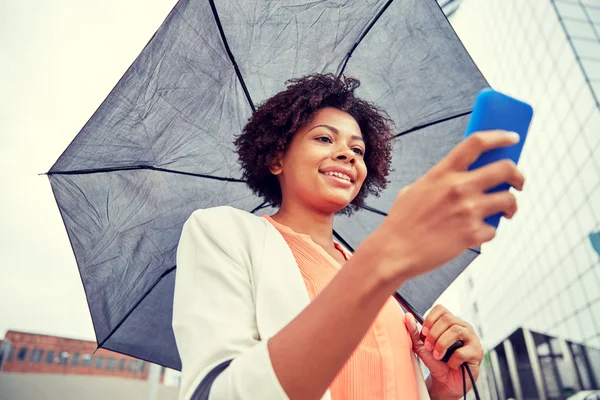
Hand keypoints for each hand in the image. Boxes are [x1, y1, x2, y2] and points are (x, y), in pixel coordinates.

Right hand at [370, 130, 524, 281]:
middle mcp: (458, 187)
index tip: (513, 138)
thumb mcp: (416, 190)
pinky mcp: (472, 234)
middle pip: (505, 169)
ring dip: (511, 206)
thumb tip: (462, 177)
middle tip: (519, 183)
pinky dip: (488, 232)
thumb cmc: (402, 222)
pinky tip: (475, 235)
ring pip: (508, 200)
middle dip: (519, 175)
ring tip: (506, 212)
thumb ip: (440, 181)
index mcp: (442, 173)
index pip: (477, 143)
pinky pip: (493, 229)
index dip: (500, 136)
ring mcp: (468, 211)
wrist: (394, 252)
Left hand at [404, 305, 483, 398]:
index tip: (423, 333)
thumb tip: (407, 316)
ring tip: (437, 356)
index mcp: (450, 322)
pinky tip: (451, 364)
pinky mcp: (477, 352)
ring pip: (456, 331)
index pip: (441, 309)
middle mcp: (463, 327)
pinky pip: (463, 351)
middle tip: (428, 347)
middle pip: (447, 319)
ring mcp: (472, 338)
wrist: (446, 382)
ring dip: (442, 344)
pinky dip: (452, 360)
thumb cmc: (436, 362)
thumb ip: (414, 332)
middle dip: (434, 334)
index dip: (430, 319)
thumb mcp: (422, 346)